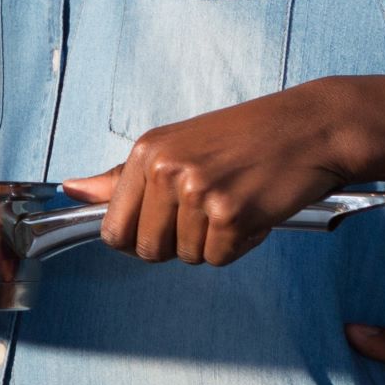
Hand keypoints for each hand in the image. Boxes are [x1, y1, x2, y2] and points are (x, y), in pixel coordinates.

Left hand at [64, 79, 372, 264]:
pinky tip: (255, 208)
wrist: (311, 127)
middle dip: (178, 242)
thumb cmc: (248, 137)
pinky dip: (242, 244)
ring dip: (215, 241)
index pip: (113, 229)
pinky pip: (221, 258)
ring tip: (237, 199)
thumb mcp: (177, 146)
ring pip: (186, 256)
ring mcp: (198, 192)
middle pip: (147, 250)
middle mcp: (166, 170)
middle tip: (210, 207)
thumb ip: (123, 178)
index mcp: (146, 152)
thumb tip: (73, 191)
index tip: (167, 221)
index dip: (140, 237)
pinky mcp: (231, 215)